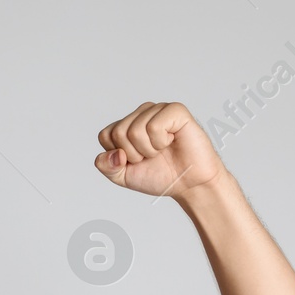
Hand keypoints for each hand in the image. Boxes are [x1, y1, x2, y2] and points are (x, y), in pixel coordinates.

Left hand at [94, 102, 224, 201]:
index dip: (118, 156)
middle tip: (152, 156)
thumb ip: (106, 166)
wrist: (188, 184)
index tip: (136, 161)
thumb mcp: (123, 177)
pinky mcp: (175, 110)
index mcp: (127, 125)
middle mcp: (141, 113)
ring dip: (149, 150)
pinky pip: (154, 127)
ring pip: (135, 131)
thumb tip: (114, 153)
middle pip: (118, 133)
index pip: (105, 135)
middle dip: (134, 154)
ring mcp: (158, 110)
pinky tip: (171, 141)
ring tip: (162, 150)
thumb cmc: (160, 176)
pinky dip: (161, 142)